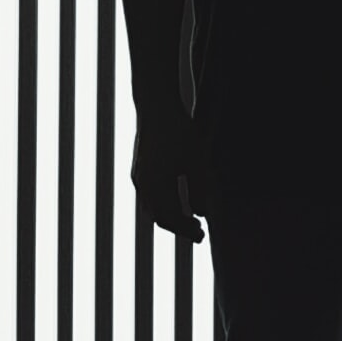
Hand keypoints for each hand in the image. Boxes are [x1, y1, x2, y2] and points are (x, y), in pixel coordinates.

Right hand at [130, 111, 208, 243]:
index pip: (168, 220)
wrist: (156, 105)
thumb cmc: (178, 131)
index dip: (186, 231)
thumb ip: (199, 190)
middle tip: (198, 231)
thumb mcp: (196, 161)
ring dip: (170, 215)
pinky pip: (149, 195)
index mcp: (154, 186)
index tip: (202, 235)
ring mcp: (138, 175)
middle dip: (179, 226)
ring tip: (189, 217)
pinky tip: (176, 198)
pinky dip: (163, 204)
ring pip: (152, 206)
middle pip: (158, 216)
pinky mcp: (140, 167)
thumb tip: (201, 214)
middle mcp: (142, 184)